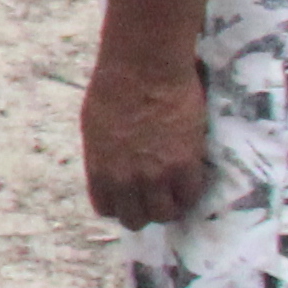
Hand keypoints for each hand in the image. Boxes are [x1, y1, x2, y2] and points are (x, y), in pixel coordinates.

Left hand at [79, 51, 213, 227]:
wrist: (144, 68)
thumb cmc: (116, 85)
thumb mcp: (95, 125)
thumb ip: (104, 152)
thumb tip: (114, 165)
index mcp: (98, 168)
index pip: (107, 208)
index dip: (121, 204)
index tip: (132, 197)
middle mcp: (124, 179)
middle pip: (135, 219)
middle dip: (146, 210)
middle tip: (158, 196)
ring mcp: (154, 176)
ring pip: (164, 215)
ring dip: (170, 206)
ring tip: (177, 191)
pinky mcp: (183, 166)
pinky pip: (190, 196)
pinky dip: (192, 192)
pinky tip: (192, 178)